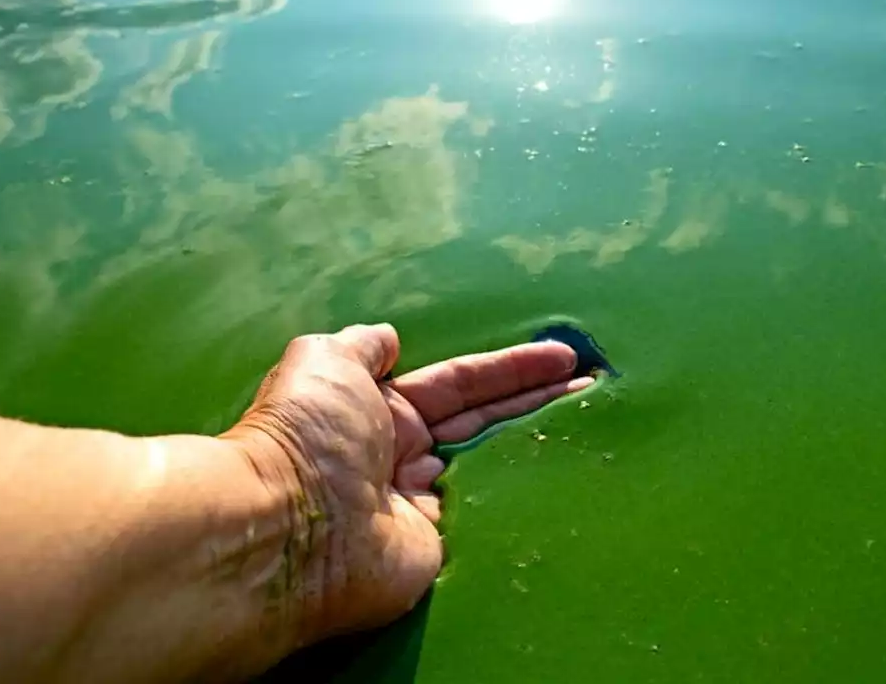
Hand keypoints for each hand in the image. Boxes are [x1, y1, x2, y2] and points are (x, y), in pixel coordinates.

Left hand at [222, 323, 591, 644]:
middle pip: (486, 421)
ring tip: (593, 421)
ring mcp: (422, 505)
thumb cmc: (307, 435)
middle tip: (594, 385)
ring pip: (491, 466)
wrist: (291, 531)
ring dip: (537, 443)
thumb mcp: (325, 362)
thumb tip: (386, 337)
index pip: (461, 383)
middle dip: (538, 401)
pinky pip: (487, 516)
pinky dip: (522, 499)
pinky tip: (563, 479)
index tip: (563, 356)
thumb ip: (360, 345)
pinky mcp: (436, 548)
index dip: (512, 369)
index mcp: (379, 409)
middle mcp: (402, 455)